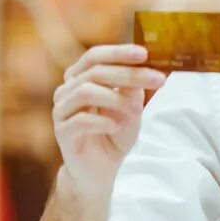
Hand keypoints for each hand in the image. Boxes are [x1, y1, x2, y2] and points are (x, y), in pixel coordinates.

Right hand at [52, 45, 166, 197]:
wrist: (100, 169)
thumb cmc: (115, 132)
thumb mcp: (131, 106)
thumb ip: (133, 87)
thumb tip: (146, 65)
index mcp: (81, 78)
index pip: (95, 56)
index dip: (118, 52)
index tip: (144, 53)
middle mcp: (67, 90)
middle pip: (95, 72)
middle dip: (130, 74)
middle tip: (158, 79)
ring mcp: (61, 110)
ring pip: (86, 91)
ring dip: (117, 99)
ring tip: (136, 111)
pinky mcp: (62, 131)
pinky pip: (81, 119)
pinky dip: (104, 121)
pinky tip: (116, 126)